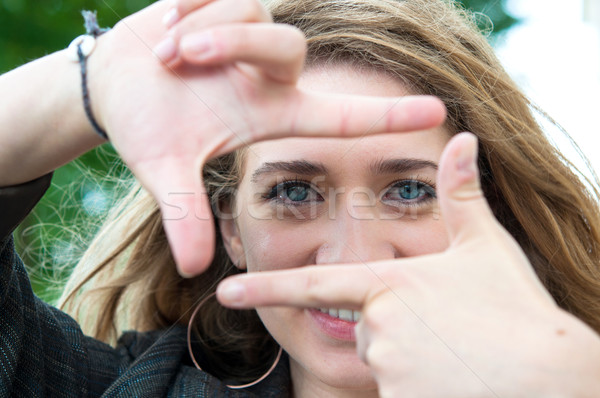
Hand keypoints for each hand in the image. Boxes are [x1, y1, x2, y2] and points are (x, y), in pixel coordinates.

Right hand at [88, 0, 445, 275]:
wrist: (114, 85)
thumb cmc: (148, 127)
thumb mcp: (165, 171)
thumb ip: (185, 214)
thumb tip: (195, 270)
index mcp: (270, 114)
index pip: (340, 116)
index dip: (386, 116)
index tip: (436, 113)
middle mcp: (271, 72)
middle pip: (287, 45)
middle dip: (229, 43)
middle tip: (175, 61)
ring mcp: (250, 32)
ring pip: (248, 11)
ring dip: (198, 31)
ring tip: (164, 56)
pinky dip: (186, 7)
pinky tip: (165, 28)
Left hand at [216, 133, 599, 396]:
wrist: (550, 374)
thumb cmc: (515, 307)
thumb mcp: (485, 247)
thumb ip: (462, 194)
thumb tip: (462, 139)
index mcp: (390, 283)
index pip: (314, 285)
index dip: (266, 288)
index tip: (224, 292)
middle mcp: (381, 324)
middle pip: (369, 325)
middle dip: (395, 325)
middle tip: (444, 327)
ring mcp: (390, 367)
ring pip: (385, 358)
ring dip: (413, 356)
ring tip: (457, 352)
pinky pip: (400, 388)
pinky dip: (422, 384)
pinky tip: (455, 377)